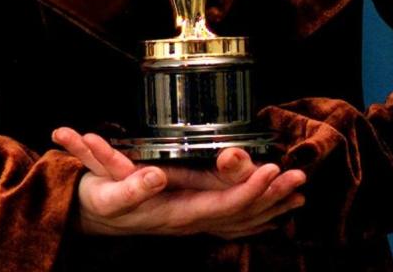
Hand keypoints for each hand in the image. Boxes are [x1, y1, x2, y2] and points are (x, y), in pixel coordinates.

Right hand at [52, 127, 305, 238]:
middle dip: (271, 195)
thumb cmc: (100, 200)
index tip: (272, 170)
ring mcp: (192, 220)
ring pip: (241, 218)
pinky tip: (273, 207)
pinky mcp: (191, 214)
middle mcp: (189, 221)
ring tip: (298, 191)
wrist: (92, 215)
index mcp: (175, 213)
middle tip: (300, 177)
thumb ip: (131, 186)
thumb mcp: (108, 192)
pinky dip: (257, 212)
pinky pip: (233, 219)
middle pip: (240, 214)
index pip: (222, 205)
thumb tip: (158, 178)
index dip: (249, 188)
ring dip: (270, 204)